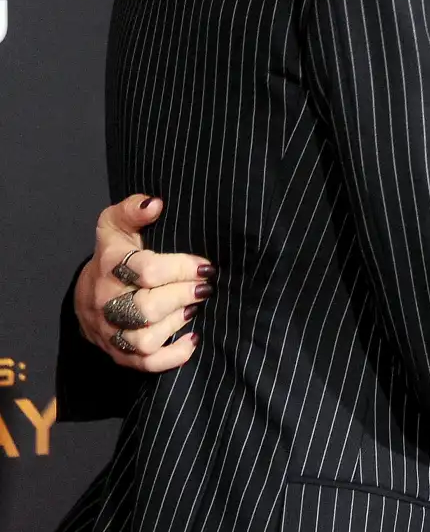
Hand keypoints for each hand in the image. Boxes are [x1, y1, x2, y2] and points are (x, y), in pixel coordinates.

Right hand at [73, 194, 214, 371]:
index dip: (180, 268)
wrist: (87, 294)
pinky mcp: (119, 354)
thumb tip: (156, 203)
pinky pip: (145, 364)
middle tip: (204, 286)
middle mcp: (106, 302)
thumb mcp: (117, 224)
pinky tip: (192, 339)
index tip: (205, 265)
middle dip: (182, 296)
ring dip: (177, 322)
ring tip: (195, 306)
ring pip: (145, 339)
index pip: (146, 271)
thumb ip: (134, 209)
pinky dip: (173, 357)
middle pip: (146, 309)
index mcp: (109, 266)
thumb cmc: (114, 253)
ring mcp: (111, 331)